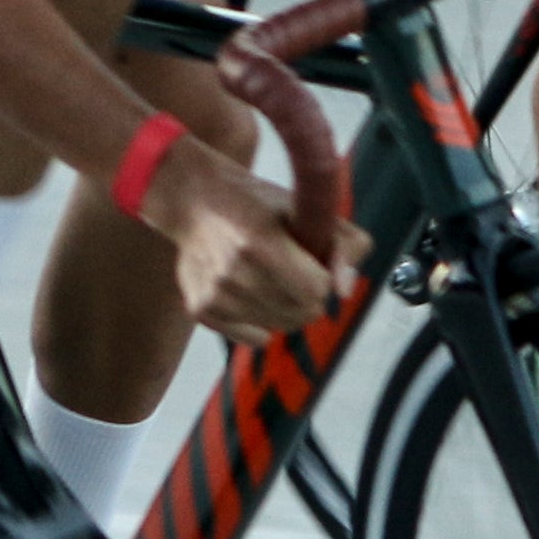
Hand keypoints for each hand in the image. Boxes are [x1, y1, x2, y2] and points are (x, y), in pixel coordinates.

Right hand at [143, 141, 364, 344]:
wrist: (193, 200)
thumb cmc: (257, 203)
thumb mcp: (305, 207)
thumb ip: (343, 244)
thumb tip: (345, 292)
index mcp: (261, 243)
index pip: (316, 291)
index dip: (322, 277)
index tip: (310, 260)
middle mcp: (233, 273)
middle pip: (302, 313)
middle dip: (308, 295)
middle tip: (292, 268)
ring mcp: (214, 295)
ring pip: (280, 327)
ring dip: (285, 308)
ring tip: (269, 276)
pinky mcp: (200, 309)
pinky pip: (255, 338)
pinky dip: (261, 322)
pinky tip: (251, 292)